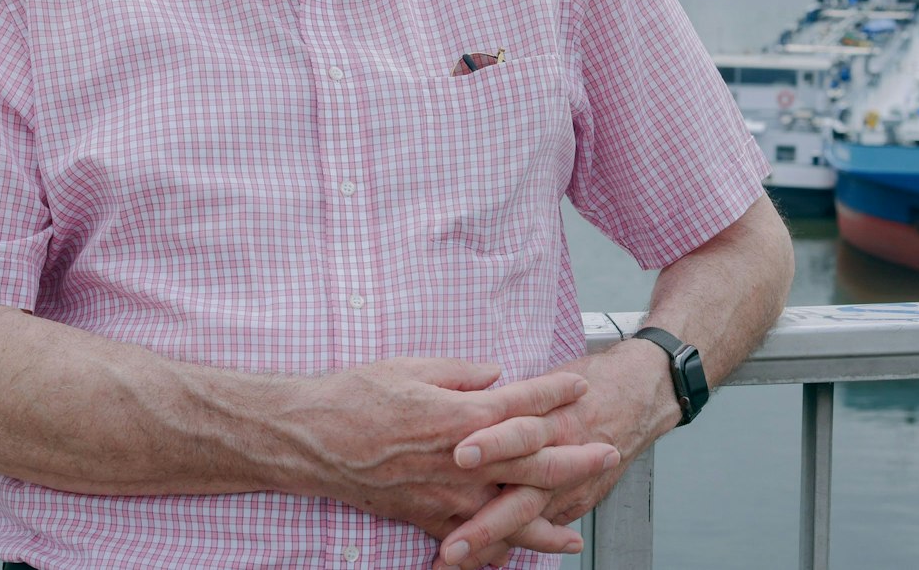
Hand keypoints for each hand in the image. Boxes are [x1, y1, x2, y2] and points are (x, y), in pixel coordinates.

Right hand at [290, 357, 617, 554]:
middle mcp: (461, 461)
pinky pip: (471, 538)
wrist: (310, 439)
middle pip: (534, 463)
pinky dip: (498, 548)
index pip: (523, 404)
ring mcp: (445, 496)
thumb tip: (496, 375)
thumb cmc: (355, 395)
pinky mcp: (424, 518)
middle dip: (576, 459)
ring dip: (547, 522)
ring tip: (576, 532)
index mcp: (460, 415)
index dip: (555, 393)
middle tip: (608, 453)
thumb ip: (462, 372)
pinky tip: (514, 555)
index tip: (580, 386)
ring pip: (509, 514)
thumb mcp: (412, 367)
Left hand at [433, 339, 679, 568]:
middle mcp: (560, 453)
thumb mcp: (546, 379)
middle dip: (486, 519)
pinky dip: (514, 541)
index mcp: (551, 414)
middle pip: (522, 488)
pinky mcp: (577, 500)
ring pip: (528, 516)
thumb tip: (458, 399)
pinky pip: (543, 527)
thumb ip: (503, 397)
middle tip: (452, 543)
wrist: (640, 394)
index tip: (458, 456)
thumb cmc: (585, 383)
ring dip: (492, 539)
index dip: (491, 443)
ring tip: (457, 558)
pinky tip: (489, 559)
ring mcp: (569, 483)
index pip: (519, 429)